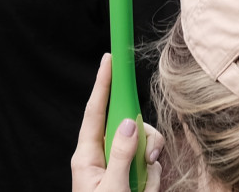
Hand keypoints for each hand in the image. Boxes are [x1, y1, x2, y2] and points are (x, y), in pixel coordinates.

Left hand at [72, 55, 160, 191]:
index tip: (108, 59)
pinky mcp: (130, 178)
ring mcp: (117, 167)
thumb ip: (123, 156)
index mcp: (88, 156)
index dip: (102, 84)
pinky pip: (150, 169)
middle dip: (145, 142)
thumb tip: (130, 122)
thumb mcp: (112, 188)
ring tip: (141, 190)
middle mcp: (102, 157)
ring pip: (143, 148)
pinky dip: (151, 183)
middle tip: (149, 160)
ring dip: (150, 172)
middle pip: (129, 128)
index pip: (95, 112)